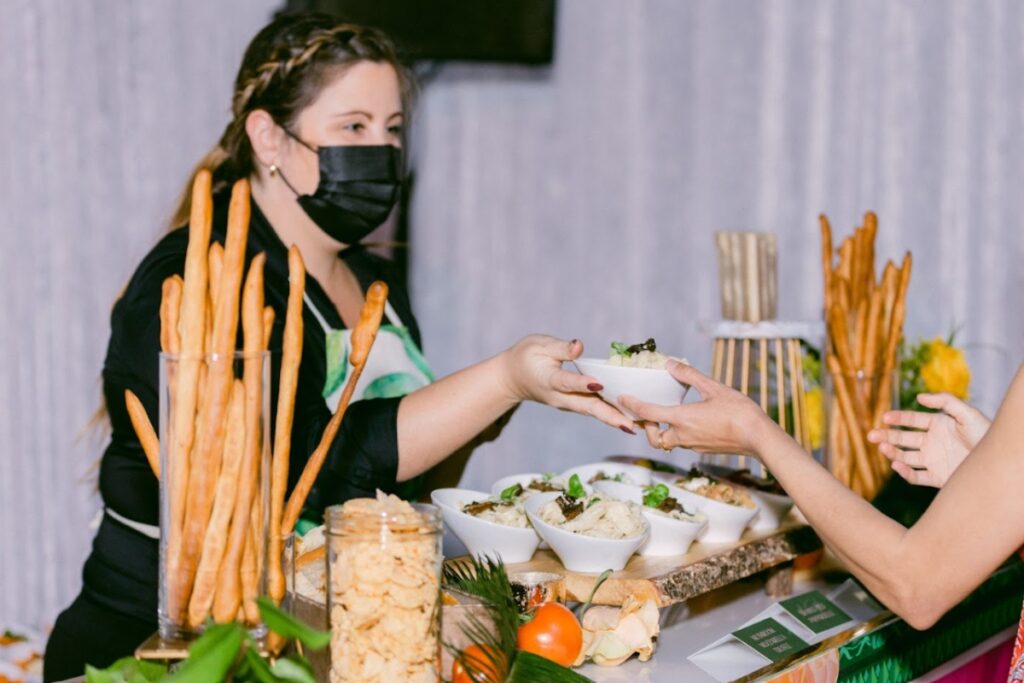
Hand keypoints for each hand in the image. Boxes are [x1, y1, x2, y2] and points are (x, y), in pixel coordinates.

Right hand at [501, 335, 633, 431]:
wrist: (512, 378)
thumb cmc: (526, 356)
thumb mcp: (540, 345)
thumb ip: (560, 347)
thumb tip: (579, 346)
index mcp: (548, 379)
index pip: (566, 382)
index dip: (581, 383)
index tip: (598, 384)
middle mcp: (559, 396)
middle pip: (586, 406)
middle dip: (609, 416)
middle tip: (630, 425)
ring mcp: (566, 403)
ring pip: (592, 411)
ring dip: (614, 419)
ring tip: (637, 426)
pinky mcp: (573, 404)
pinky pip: (593, 410)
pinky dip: (611, 415)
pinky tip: (630, 419)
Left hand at [619, 361, 781, 455]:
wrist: (758, 437)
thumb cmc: (738, 411)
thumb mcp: (713, 387)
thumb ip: (689, 376)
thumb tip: (671, 364)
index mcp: (682, 419)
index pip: (648, 414)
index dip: (632, 405)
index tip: (622, 398)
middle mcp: (684, 435)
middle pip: (654, 438)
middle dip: (646, 428)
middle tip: (647, 414)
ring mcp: (693, 445)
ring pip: (668, 443)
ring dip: (662, 432)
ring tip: (665, 416)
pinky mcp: (704, 450)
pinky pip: (683, 443)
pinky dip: (677, 434)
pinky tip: (687, 422)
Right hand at [867, 393, 989, 487]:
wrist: (998, 463)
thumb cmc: (986, 435)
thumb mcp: (968, 413)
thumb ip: (945, 401)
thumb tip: (919, 397)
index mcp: (937, 425)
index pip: (912, 421)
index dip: (898, 418)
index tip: (885, 418)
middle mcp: (931, 442)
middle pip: (903, 439)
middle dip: (886, 436)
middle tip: (871, 436)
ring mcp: (933, 460)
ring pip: (905, 457)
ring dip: (892, 453)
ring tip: (882, 449)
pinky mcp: (937, 478)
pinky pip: (916, 477)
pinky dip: (905, 473)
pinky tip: (897, 465)